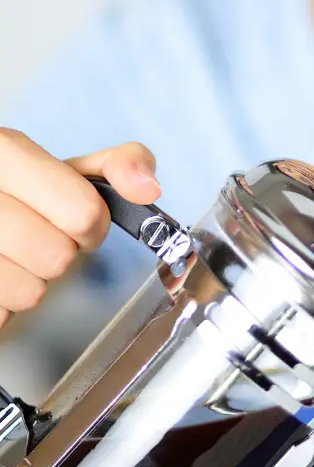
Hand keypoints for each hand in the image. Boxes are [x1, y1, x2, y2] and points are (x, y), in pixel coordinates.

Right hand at [0, 129, 160, 328]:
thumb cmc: (23, 193)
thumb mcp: (68, 169)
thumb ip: (118, 167)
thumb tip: (147, 189)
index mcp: (6, 153)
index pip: (84, 213)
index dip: (92, 226)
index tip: (78, 222)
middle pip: (58, 256)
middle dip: (59, 253)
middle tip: (40, 236)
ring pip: (29, 291)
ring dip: (31, 279)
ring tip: (14, 254)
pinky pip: (4, 312)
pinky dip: (7, 302)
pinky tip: (3, 270)